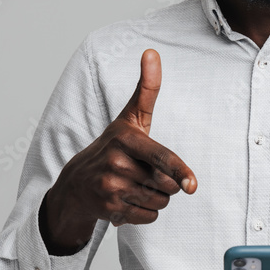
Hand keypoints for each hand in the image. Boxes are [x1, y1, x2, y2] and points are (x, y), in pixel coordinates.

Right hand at [40, 49, 196, 254]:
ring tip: (136, 185)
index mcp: (126, 139)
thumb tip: (151, 52)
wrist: (77, 182)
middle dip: (167, 183)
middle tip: (146, 172)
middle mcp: (116, 163)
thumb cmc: (113, 146)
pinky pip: (149, 217)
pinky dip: (145, 212)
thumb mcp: (130, 117)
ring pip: (160, 202)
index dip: (179, 171)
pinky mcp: (109, 210)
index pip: (160, 158)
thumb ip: (146, 88)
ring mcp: (110, 188)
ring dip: (156, 198)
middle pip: (167, 184)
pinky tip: (128, 199)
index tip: (192, 185)